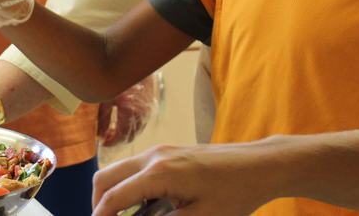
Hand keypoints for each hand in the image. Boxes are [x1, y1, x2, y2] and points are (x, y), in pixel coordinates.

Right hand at [91, 142, 276, 215]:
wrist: (259, 165)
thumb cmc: (235, 193)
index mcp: (159, 173)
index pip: (113, 197)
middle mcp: (154, 156)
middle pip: (105, 178)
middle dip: (99, 205)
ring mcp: (160, 151)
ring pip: (118, 170)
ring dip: (113, 194)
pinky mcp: (167, 152)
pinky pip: (135, 168)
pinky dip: (128, 187)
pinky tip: (143, 208)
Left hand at [98, 73, 161, 146]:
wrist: (131, 61)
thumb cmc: (114, 77)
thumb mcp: (104, 98)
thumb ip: (102, 119)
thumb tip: (100, 136)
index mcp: (129, 112)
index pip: (121, 137)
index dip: (111, 142)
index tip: (102, 142)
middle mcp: (142, 113)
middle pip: (131, 136)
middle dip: (118, 139)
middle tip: (106, 137)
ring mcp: (148, 109)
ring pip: (137, 129)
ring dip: (126, 132)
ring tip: (112, 128)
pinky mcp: (150, 103)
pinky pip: (142, 120)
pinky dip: (132, 123)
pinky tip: (122, 119)